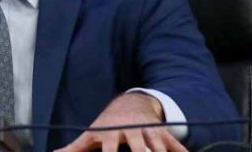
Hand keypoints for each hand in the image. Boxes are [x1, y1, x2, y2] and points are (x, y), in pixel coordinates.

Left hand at [55, 93, 187, 151]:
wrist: (131, 103)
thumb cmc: (108, 124)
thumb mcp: (92, 133)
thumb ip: (75, 147)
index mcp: (112, 133)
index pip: (110, 149)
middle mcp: (132, 131)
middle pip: (140, 149)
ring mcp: (149, 131)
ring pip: (158, 147)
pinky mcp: (163, 133)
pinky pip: (176, 146)